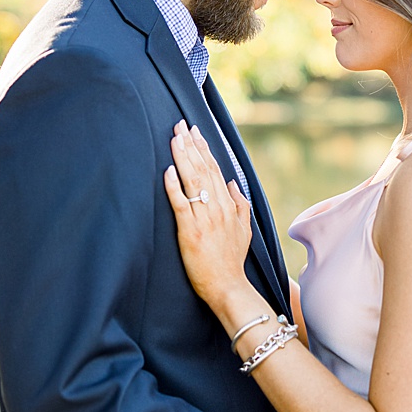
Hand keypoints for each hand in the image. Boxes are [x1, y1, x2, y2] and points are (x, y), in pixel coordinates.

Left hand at [162, 121, 252, 308]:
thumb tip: (232, 182)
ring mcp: (204, 218)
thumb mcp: (244, 230)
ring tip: (174, 138)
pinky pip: (181, 204)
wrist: (228, 286)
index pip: (214, 169)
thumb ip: (240, 204)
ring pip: (192, 181)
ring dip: (182, 158)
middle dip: (191, 145)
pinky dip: (174, 186)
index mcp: (228, 205)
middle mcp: (218, 207)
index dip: (203, 148)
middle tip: (180, 125)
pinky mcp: (190, 231)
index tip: (195, 131)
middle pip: (203, 169)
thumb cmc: (232, 260)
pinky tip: (167, 171)